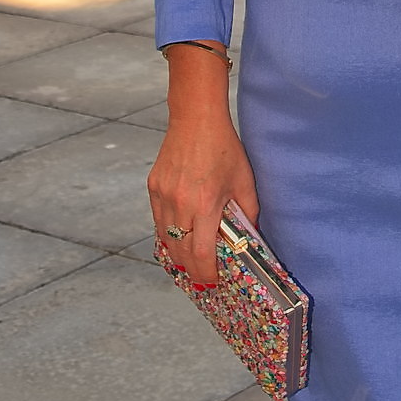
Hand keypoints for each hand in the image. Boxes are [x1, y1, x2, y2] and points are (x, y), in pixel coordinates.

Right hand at [148, 116, 258, 286]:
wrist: (196, 119)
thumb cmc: (224, 148)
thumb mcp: (244, 180)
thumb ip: (248, 212)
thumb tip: (248, 238)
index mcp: (205, 203)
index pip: (201, 253)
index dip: (206, 273)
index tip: (212, 282)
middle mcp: (179, 203)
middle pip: (180, 252)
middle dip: (191, 270)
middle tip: (203, 279)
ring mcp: (162, 195)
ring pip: (166, 239)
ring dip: (178, 255)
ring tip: (190, 263)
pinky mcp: (153, 187)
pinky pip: (158, 221)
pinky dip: (168, 234)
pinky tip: (179, 239)